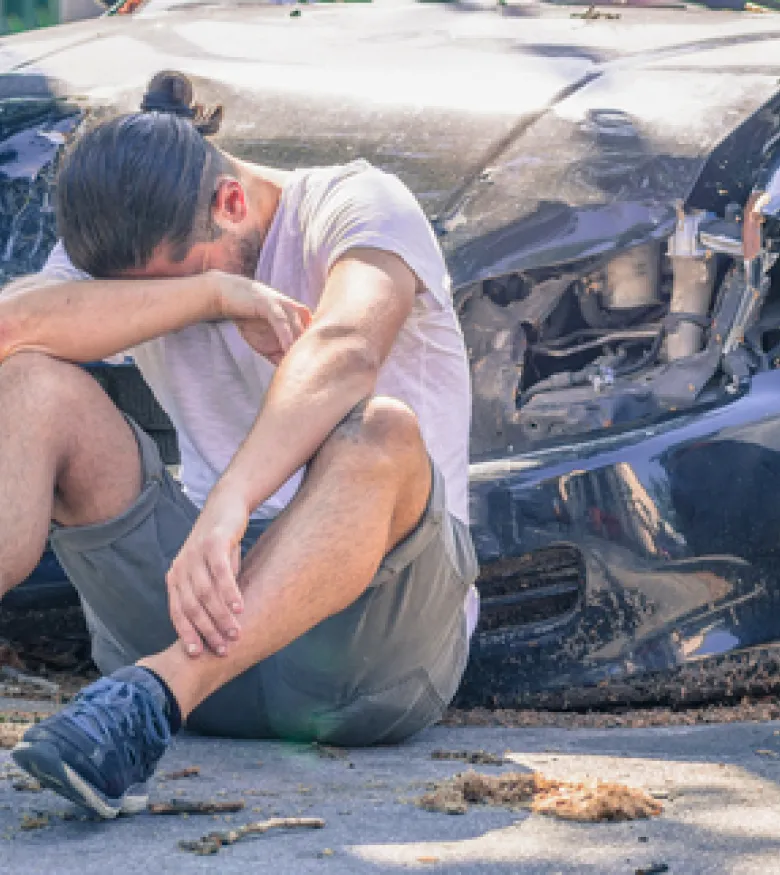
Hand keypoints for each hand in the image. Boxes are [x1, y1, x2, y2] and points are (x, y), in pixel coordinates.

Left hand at [166, 488, 248, 656]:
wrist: (225, 507)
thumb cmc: (219, 546)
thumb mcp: (207, 572)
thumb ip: (208, 595)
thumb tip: (218, 629)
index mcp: (175, 577)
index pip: (177, 612)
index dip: (187, 634)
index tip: (198, 654)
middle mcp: (180, 567)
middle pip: (191, 607)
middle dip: (207, 631)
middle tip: (224, 649)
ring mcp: (195, 555)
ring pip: (206, 593)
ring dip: (221, 616)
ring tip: (235, 632)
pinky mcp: (213, 543)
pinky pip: (220, 573)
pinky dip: (229, 592)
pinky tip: (240, 607)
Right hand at [210, 271, 311, 363]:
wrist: (228, 297)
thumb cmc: (249, 321)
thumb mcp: (266, 344)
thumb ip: (278, 357)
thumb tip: (288, 374)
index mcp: (301, 320)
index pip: (314, 339)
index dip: (317, 355)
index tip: (317, 373)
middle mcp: (298, 312)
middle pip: (310, 336)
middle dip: (312, 354)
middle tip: (313, 373)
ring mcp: (286, 306)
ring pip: (299, 329)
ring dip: (301, 348)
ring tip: (304, 365)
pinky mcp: (271, 303)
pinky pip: (282, 322)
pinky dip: (286, 337)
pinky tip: (288, 350)